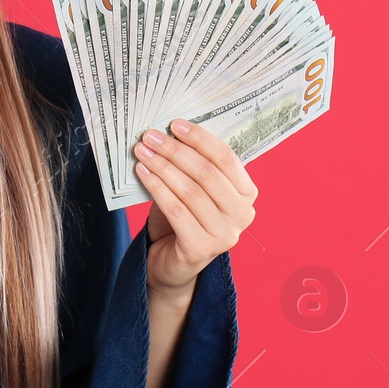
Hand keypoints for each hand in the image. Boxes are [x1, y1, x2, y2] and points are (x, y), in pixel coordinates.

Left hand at [133, 119, 257, 295]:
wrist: (171, 263)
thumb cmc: (182, 219)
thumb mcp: (192, 189)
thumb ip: (190, 165)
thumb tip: (167, 133)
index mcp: (247, 194)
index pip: (226, 158)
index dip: (200, 139)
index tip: (174, 124)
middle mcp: (243, 215)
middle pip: (207, 173)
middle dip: (176, 151)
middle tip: (150, 136)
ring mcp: (225, 234)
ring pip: (190, 191)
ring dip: (163, 167)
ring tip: (142, 152)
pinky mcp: (202, 248)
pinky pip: (176, 210)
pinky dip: (157, 188)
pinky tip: (142, 174)